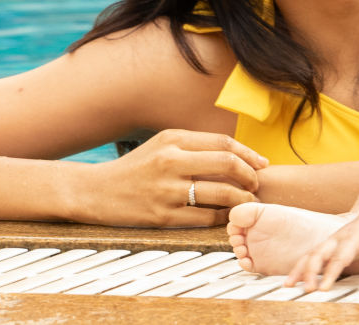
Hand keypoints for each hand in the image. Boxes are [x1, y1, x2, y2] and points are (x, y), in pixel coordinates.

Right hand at [73, 129, 267, 226]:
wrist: (97, 191)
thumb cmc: (137, 168)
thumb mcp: (163, 145)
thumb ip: (196, 146)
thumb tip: (238, 155)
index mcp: (173, 139)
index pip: (224, 143)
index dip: (249, 154)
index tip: (261, 164)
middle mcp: (171, 161)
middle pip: (228, 163)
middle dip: (250, 175)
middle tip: (256, 184)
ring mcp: (166, 190)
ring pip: (221, 193)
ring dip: (242, 199)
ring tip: (248, 202)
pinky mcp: (162, 215)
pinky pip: (204, 218)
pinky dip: (221, 217)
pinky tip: (225, 216)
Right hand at [285, 208, 358, 291]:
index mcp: (353, 236)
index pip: (340, 257)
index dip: (331, 273)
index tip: (324, 288)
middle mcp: (338, 237)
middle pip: (319, 253)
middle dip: (310, 271)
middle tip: (307, 289)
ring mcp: (331, 240)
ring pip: (311, 253)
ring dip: (300, 269)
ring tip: (289, 284)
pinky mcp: (328, 245)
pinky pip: (310, 255)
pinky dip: (300, 266)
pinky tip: (291, 279)